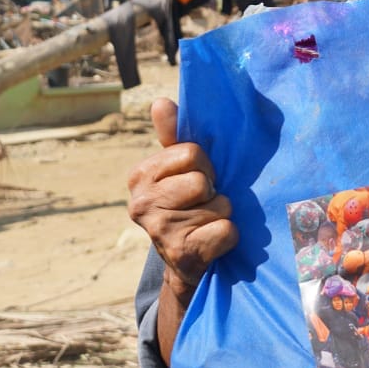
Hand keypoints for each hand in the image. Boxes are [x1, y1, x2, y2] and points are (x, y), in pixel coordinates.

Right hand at [127, 98, 236, 360]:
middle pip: (203, 179)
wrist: (185, 265)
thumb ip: (171, 136)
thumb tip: (161, 102)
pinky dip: (229, 237)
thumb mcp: (177, 171)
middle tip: (202, 206)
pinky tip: (212, 243)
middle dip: (213, 192)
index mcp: (139, 177)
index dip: (204, 167)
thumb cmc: (186, 207)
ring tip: (205, 224)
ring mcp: (160, 231)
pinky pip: (226, 230)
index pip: (192, 153)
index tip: (197, 182)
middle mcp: (142, 204)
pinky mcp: (182, 254)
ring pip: (219, 204)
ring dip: (221, 214)